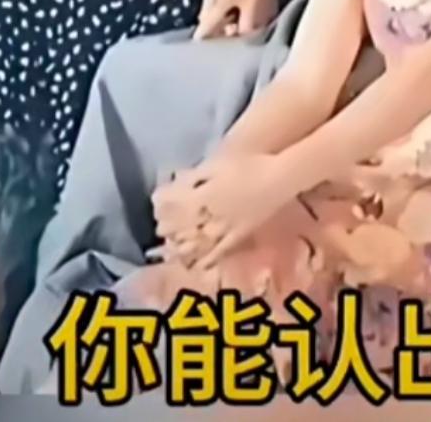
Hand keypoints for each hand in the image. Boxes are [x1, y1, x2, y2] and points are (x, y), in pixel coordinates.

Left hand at [155, 154, 296, 267]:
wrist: (276, 178)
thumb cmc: (246, 166)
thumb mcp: (215, 164)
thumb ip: (194, 177)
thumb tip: (176, 182)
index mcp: (203, 198)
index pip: (175, 209)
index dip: (162, 210)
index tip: (155, 207)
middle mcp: (211, 217)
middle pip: (183, 228)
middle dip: (169, 230)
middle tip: (161, 229)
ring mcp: (225, 230)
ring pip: (198, 244)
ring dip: (183, 248)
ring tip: (172, 250)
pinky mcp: (238, 237)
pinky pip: (219, 253)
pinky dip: (206, 260)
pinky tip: (196, 265)